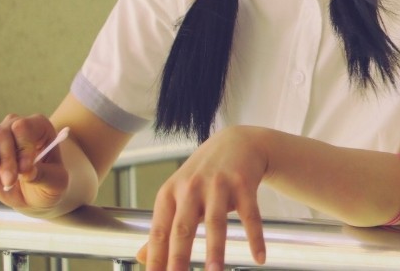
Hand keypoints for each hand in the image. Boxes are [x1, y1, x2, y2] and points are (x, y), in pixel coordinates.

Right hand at [0, 114, 68, 209]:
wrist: (33, 193)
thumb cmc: (48, 183)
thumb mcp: (55, 183)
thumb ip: (43, 176)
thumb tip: (26, 171)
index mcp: (40, 128)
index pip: (24, 127)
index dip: (22, 148)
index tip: (25, 169)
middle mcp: (17, 125)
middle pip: (3, 132)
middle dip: (6, 159)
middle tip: (10, 180)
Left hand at [138, 126, 268, 270]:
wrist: (237, 142)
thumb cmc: (203, 174)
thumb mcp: (177, 195)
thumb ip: (163, 227)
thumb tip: (141, 257)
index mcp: (170, 193)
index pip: (158, 231)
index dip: (155, 257)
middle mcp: (191, 187)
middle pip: (183, 227)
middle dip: (179, 257)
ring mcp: (218, 184)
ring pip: (216, 222)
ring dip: (215, 251)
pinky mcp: (243, 183)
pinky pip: (250, 215)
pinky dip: (256, 237)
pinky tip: (259, 257)